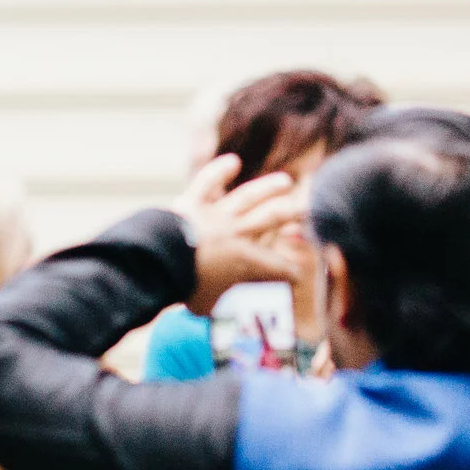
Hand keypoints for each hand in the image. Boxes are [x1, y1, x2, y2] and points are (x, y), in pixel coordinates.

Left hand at [171, 154, 306, 316]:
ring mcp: (216, 215)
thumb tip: (206, 309)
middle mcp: (237, 234)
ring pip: (249, 196)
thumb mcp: (205, 305)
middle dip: (294, 213)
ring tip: (285, 181)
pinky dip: (219, 171)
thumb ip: (212, 303)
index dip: (290, 272)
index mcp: (246, 262)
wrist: (161, 264)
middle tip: (308, 208)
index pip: (276, 267)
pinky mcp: (193, 203)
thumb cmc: (185, 289)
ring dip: (268, 188)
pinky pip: (207, 183)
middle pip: (273, 218)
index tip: (298, 276)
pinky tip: (233, 161)